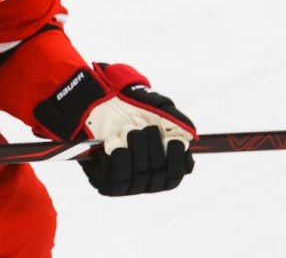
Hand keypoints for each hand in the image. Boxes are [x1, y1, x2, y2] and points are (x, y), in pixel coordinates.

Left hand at [33, 63, 195, 196]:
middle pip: (160, 178)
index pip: (174, 176)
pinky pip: (118, 181)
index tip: (174, 141)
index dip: (178, 162)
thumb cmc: (128, 104)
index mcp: (158, 164)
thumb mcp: (158, 107)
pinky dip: (120, 160)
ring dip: (137, 151)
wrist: (94, 102)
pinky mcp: (104, 183)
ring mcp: (124, 182)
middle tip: (144, 128)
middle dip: (154, 150)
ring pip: (140, 180)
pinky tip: (115, 144)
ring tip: (128, 130)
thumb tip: (190, 139)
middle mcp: (143, 178)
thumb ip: (177, 121)